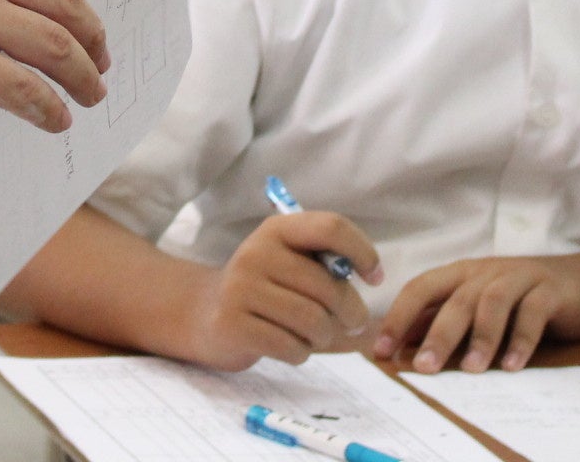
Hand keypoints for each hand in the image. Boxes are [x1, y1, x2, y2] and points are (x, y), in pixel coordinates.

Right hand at [0, 0, 110, 131]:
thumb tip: (14, 10)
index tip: (81, 19)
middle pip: (65, 0)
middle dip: (92, 36)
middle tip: (100, 62)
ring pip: (58, 44)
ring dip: (84, 74)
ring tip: (90, 94)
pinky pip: (26, 89)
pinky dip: (51, 109)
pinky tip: (54, 120)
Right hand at [175, 212, 383, 370]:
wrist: (205, 313)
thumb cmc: (265, 288)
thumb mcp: (289, 261)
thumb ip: (325, 261)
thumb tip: (372, 275)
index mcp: (277, 229)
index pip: (331, 227)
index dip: (363, 251)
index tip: (375, 277)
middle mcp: (256, 252)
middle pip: (327, 285)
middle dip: (352, 311)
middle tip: (353, 322)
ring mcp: (241, 288)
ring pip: (312, 320)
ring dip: (326, 335)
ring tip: (318, 335)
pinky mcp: (233, 324)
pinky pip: (291, 346)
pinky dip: (302, 352)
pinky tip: (293, 347)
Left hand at [373, 256, 579, 373]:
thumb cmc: (521, 298)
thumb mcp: (478, 305)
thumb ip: (444, 318)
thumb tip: (404, 339)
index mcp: (462, 273)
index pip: (421, 288)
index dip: (399, 317)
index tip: (382, 350)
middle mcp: (487, 271)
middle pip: (457, 299)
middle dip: (438, 334)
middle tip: (424, 368)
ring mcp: (520, 277)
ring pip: (493, 302)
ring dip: (481, 337)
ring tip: (470, 369)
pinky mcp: (551, 291)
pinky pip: (533, 313)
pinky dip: (522, 339)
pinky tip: (512, 365)